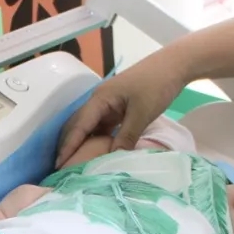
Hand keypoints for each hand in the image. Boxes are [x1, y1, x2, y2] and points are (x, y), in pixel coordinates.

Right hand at [56, 54, 186, 166]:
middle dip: (68, 145)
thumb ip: (126, 136)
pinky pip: (102, 126)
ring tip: (74, 164)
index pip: (78, 125)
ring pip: (89, 126)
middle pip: (77, 125)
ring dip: (81, 143)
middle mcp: (99, 100)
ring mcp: (108, 104)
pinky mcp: (117, 107)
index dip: (68, 146)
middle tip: (61, 168)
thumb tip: (112, 159)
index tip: (59, 164)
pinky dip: (96, 139)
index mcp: (100, 98)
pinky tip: (95, 153)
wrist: (174, 66)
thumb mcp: (142, 113)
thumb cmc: (157, 85)